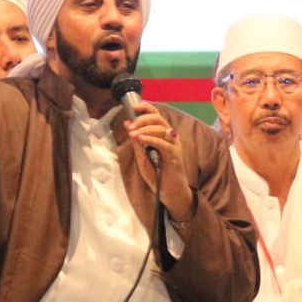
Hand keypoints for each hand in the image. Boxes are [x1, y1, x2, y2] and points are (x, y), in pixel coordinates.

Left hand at [124, 101, 195, 220]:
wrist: (170, 193)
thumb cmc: (158, 176)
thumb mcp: (142, 157)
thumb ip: (137, 142)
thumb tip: (127, 124)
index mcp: (164, 136)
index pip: (156, 116)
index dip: (146, 108)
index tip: (133, 108)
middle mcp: (171, 138)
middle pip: (159, 119)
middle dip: (142, 119)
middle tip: (131, 126)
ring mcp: (174, 146)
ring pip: (161, 129)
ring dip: (144, 129)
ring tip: (133, 135)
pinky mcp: (175, 156)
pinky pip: (163, 143)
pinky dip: (150, 139)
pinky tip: (140, 139)